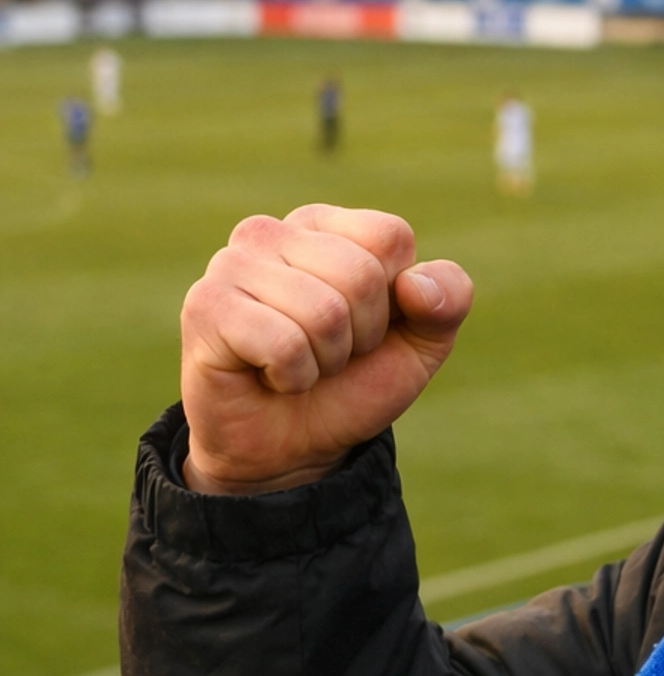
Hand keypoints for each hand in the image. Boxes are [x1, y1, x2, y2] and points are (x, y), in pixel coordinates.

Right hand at [179, 205, 472, 494]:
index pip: (391, 238)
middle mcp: (271, 231)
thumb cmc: (350, 385)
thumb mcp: (421, 344)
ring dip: (325, 359)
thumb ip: (447, 300)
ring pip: (324, 311)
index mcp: (325, 224)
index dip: (393, 300)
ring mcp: (231, 264)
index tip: (365, 328)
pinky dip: (292, 376)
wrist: (292, 450)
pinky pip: (283, 342)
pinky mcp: (205, 306)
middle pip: (361, 275)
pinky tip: (268, 376)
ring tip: (298, 365)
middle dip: (360, 336)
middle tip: (328, 354)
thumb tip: (415, 285)